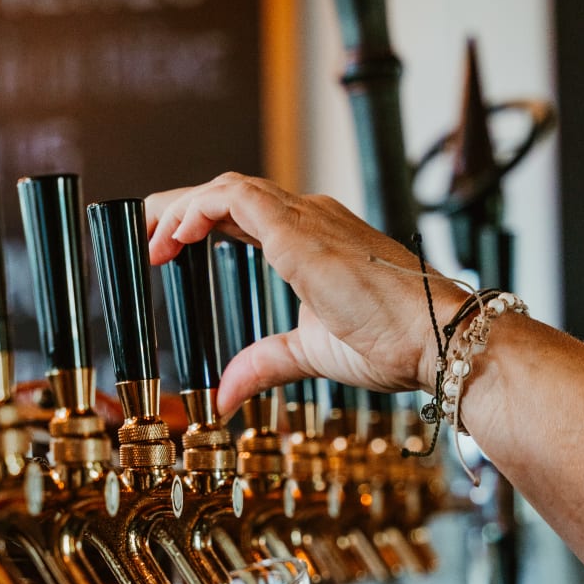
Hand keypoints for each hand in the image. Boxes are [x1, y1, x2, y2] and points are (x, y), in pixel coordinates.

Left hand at [145, 173, 466, 413]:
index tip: (171, 249)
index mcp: (315, 242)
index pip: (247, 216)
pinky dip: (195, 210)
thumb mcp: (310, 354)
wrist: (435, 339)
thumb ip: (265, 363)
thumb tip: (225, 394)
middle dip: (182, 211)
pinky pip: (232, 199)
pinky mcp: (299, 230)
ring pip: (227, 189)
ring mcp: (307, 218)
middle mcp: (311, 218)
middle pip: (231, 195)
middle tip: (148, 240)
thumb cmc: (394, 343)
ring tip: (152, 240)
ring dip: (181, 209)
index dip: (204, 223)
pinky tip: (173, 237)